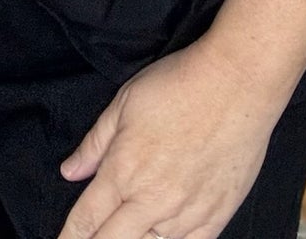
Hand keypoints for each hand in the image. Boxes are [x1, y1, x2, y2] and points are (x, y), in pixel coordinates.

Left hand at [56, 35, 279, 238]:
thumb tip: (70, 171)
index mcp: (123, 171)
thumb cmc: (180, 84)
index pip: (86, 219)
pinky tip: (164, 238)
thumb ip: (95, 143)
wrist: (236, 82)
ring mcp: (185, 213)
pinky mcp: (216, 215)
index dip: (70, 236)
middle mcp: (151, 200)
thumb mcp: (125, 102)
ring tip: (129, 234)